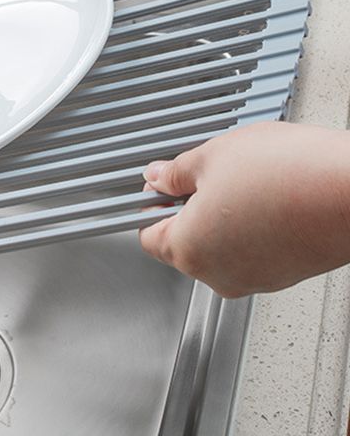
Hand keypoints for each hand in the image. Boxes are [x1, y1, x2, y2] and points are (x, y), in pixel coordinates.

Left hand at [139, 121, 349, 297]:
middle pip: (182, 243)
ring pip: (218, 248)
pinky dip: (249, 227)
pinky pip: (250, 251)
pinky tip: (263, 196)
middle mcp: (219, 275)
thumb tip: (158, 176)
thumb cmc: (288, 175)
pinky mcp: (284, 274)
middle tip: (202, 174)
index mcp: (189, 250)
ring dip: (219, 216)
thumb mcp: (211, 157)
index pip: (147, 235)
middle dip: (185, 208)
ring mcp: (255, 278)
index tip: (159, 182)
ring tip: (239, 181)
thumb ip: (174, 172)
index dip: (150, 203)